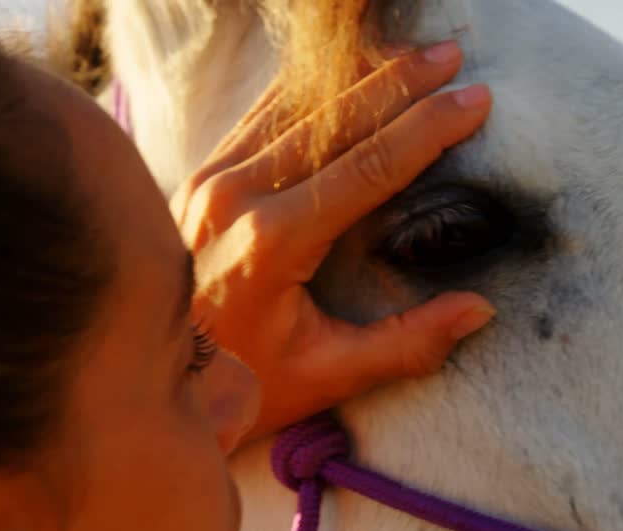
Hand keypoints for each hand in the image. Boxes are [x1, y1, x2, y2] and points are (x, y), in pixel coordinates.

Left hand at [171, 40, 494, 442]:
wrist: (142, 376)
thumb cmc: (240, 384)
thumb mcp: (327, 376)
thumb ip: (407, 344)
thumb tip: (480, 310)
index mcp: (273, 241)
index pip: (370, 167)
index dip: (428, 129)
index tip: (474, 100)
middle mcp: (237, 196)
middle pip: (335, 120)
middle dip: (400, 83)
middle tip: (452, 56)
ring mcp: (211, 180)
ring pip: (295, 105)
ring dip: (356, 76)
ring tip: (408, 54)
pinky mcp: (199, 178)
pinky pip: (260, 116)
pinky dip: (307, 89)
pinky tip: (342, 74)